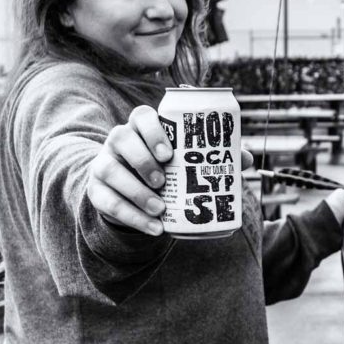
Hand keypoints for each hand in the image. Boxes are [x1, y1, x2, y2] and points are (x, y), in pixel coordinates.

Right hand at [88, 108, 255, 235]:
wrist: (132, 194)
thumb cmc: (165, 171)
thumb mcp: (183, 162)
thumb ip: (211, 157)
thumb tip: (246, 158)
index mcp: (141, 128)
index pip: (140, 116)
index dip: (153, 130)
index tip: (169, 153)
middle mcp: (119, 141)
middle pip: (121, 138)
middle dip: (143, 160)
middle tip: (164, 181)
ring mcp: (103, 164)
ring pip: (111, 171)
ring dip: (136, 192)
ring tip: (160, 209)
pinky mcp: (97, 191)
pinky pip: (108, 202)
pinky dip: (132, 217)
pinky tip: (153, 227)